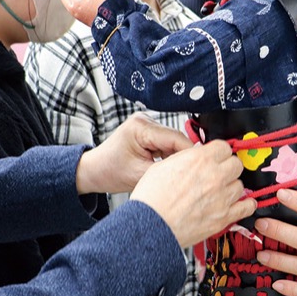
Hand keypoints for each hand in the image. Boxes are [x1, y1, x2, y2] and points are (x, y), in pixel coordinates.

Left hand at [76, 114, 191, 194]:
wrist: (95, 170)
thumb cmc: (109, 172)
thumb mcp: (140, 175)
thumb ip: (165, 171)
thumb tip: (189, 171)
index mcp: (140, 126)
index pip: (175, 138)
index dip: (190, 154)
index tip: (201, 168)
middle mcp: (145, 120)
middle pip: (177, 139)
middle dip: (184, 157)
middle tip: (192, 175)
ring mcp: (148, 124)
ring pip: (174, 142)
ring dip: (177, 158)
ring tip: (176, 174)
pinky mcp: (149, 132)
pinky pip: (168, 143)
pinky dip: (170, 157)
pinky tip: (168, 168)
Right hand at [130, 140, 256, 246]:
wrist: (151, 225)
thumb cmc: (152, 198)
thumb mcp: (164, 165)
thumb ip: (186, 159)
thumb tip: (194, 157)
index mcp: (200, 159)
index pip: (224, 147)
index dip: (218, 153)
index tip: (216, 158)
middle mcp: (215, 175)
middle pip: (236, 164)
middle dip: (227, 168)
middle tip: (218, 174)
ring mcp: (222, 196)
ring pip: (240, 185)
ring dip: (232, 186)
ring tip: (220, 192)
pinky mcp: (225, 216)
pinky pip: (247, 206)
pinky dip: (245, 205)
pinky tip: (240, 204)